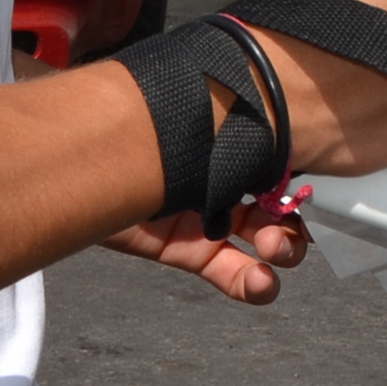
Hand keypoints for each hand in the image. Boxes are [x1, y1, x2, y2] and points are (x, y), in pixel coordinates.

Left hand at [29, 51, 308, 301]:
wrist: (79, 159)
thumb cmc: (133, 126)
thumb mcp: (188, 118)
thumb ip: (227, 118)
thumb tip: (272, 102)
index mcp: (232, 141)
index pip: (280, 165)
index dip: (299, 184)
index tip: (307, 194)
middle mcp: (226, 178)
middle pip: (277, 206)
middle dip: (291, 222)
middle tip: (281, 232)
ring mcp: (209, 216)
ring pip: (261, 243)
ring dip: (279, 253)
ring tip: (273, 255)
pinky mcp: (188, 249)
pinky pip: (229, 271)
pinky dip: (251, 282)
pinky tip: (261, 283)